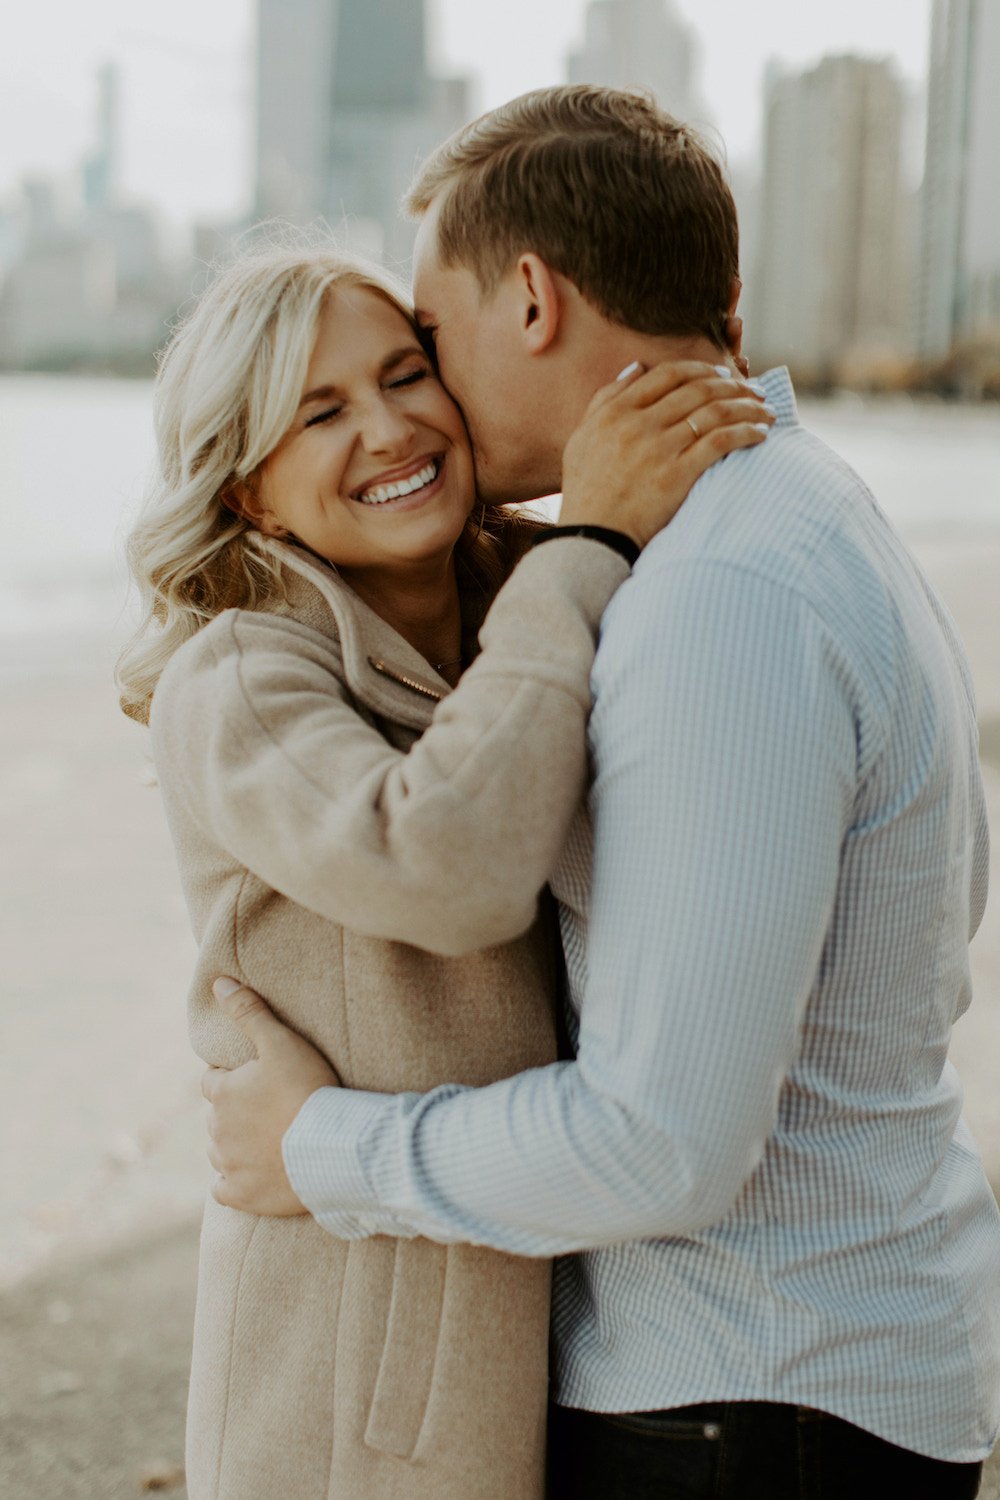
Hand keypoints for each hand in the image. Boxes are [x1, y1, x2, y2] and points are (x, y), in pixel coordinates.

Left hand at [203, 977, 340, 1215]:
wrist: (331, 1148)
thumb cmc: (308, 1089)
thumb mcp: (281, 1042)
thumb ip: (248, 1011)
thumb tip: (218, 982)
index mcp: (222, 1094)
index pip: (212, 1082)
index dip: (232, 1079)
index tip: (255, 1081)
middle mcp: (217, 1130)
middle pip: (217, 1117)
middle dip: (234, 1112)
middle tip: (268, 1109)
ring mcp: (228, 1165)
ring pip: (219, 1151)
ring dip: (234, 1145)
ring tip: (266, 1140)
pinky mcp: (241, 1195)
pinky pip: (224, 1189)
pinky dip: (234, 1183)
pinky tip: (252, 1175)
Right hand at [560, 360, 773, 547]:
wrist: (592, 537)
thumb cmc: (586, 491)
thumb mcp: (582, 437)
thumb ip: (605, 399)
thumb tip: (637, 366)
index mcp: (616, 412)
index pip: (668, 374)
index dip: (701, 368)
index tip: (721, 374)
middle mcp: (638, 425)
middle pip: (698, 389)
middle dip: (733, 385)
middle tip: (754, 390)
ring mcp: (659, 450)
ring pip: (715, 412)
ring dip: (747, 407)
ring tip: (766, 410)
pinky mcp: (677, 476)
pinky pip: (720, 443)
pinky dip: (745, 432)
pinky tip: (760, 434)